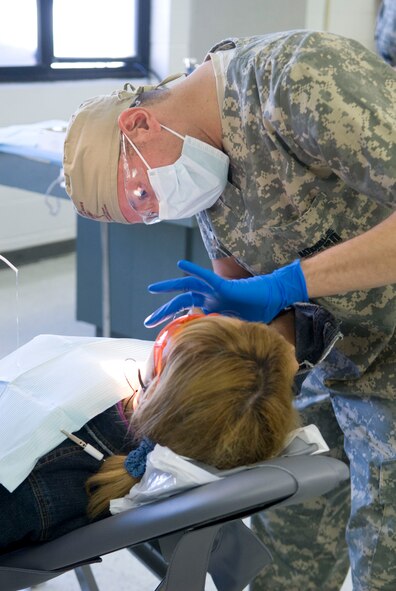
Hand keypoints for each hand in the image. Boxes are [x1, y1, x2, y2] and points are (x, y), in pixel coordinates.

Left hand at [144, 259, 307, 326]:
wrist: (273, 300)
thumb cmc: (257, 313)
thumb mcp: (232, 329)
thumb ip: (219, 333)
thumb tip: (208, 354)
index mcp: (210, 307)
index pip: (186, 313)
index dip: (172, 322)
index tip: (158, 333)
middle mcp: (209, 297)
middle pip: (180, 302)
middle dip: (163, 312)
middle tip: (147, 323)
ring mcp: (215, 290)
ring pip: (187, 285)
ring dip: (169, 286)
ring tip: (152, 288)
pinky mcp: (223, 285)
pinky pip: (206, 276)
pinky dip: (193, 269)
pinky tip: (180, 264)